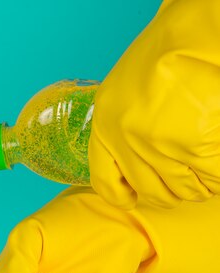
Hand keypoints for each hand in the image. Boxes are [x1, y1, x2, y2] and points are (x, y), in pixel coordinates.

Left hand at [88, 0, 219, 208]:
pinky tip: (217, 157)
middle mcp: (126, 142)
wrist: (195, 33)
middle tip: (185, 177)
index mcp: (105, 126)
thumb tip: (137, 160)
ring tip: (207, 163)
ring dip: (199, 184)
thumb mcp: (124, 91)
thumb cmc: (164, 53)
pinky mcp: (193, 147)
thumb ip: (124, 127)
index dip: (121, 196)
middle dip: (172, 191)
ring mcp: (159, 147)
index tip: (132, 198)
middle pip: (152, 192)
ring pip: (184, 191)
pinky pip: (211, 179)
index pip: (105, 182)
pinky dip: (217, 175)